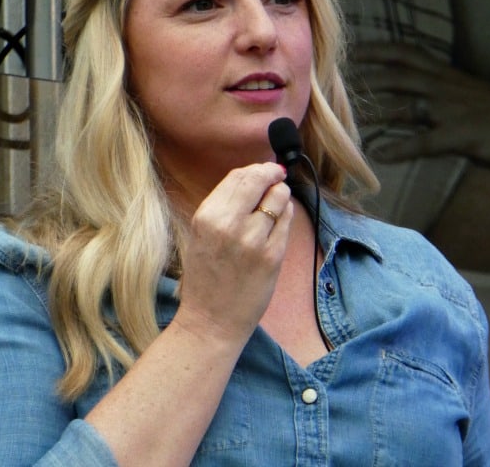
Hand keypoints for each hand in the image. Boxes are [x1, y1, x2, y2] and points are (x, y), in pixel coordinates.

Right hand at [174, 162, 293, 343]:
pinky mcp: (273, 256)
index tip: (264, 170)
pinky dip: (286, 215)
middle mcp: (229, 224)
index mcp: (206, 216)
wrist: (211, 321)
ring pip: (278, 197)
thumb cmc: (206, 277)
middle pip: (259, 180)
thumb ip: (224, 207)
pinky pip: (287, 221)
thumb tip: (253, 178)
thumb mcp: (202, 235)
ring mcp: (253, 240)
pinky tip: (279, 221)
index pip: (237, 177)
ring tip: (276, 203)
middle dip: (272, 174)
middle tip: (277, 175)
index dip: (255, 169)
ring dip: (281, 195)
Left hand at [352, 42, 489, 172]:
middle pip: (399, 76)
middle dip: (365, 77)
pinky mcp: (464, 136)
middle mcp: (449, 88)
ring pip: (406, 107)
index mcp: (452, 77)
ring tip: (347, 121)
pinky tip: (380, 155)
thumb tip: (429, 101)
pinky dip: (400, 147)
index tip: (354, 49)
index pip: (410, 54)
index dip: (380, 50)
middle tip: (334, 80)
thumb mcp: (480, 98)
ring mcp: (455, 112)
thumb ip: (452, 95)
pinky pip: (425, 141)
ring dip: (375, 113)